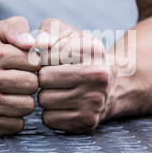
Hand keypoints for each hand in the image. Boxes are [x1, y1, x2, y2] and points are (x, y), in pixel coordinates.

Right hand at [0, 16, 38, 136]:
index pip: (33, 61)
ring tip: (6, 94)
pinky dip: (12, 118)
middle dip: (26, 82)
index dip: (29, 63)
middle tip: (13, 80)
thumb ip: (16, 27)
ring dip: (20, 101)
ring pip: (27, 106)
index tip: (18, 64)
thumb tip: (34, 43)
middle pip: (32, 85)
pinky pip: (17, 125)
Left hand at [33, 17, 114, 133]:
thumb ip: (48, 30)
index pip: (45, 56)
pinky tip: (63, 104)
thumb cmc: (81, 55)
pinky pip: (49, 120)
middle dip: (43, 77)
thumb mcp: (69, 34)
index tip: (54, 59)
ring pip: (43, 101)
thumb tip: (37, 43)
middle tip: (54, 76)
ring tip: (59, 89)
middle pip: (43, 80)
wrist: (113, 85)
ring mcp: (95, 102)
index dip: (44, 58)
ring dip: (45, 95)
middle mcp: (97, 76)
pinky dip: (50, 112)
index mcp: (92, 49)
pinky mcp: (87, 122)